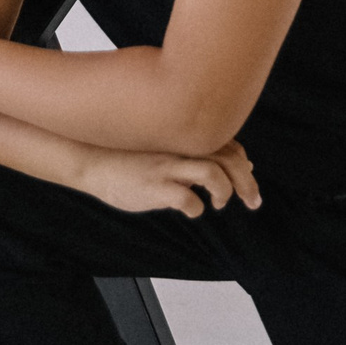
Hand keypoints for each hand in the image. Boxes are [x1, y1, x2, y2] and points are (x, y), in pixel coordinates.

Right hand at [79, 140, 262, 217]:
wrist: (91, 158)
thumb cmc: (130, 155)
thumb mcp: (165, 148)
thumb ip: (195, 153)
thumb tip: (234, 161)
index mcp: (184, 134)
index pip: (229, 144)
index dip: (243, 162)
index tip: (249, 177)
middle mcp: (180, 146)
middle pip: (229, 157)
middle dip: (247, 181)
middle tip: (254, 201)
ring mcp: (168, 165)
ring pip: (213, 172)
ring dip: (225, 190)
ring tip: (220, 202)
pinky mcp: (154, 186)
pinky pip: (187, 197)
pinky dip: (196, 207)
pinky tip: (192, 209)